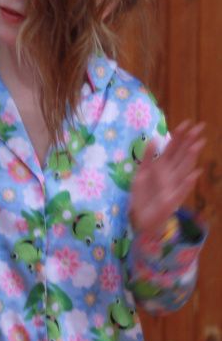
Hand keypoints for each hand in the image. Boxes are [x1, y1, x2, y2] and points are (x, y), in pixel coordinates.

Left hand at [130, 121, 204, 239]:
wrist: (141, 218)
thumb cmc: (142, 196)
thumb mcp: (140, 174)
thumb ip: (147, 157)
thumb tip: (155, 139)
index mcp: (162, 167)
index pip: (172, 148)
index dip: (179, 136)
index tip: (187, 122)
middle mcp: (170, 174)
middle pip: (181, 155)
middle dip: (190, 141)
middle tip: (200, 127)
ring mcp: (173, 186)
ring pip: (184, 169)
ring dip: (190, 157)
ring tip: (197, 145)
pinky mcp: (172, 200)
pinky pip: (181, 190)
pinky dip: (187, 183)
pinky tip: (195, 174)